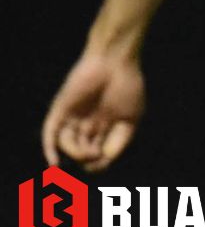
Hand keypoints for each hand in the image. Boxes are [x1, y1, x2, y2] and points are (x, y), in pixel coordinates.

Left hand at [42, 52, 144, 170]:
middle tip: (95, 156)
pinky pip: (50, 133)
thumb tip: (105, 160)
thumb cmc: (128, 86)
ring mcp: (72, 116)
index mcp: (105, 124)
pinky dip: (50, 149)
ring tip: (86, 154)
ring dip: (75, 153)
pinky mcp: (61, 110)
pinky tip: (54, 164)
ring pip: (67, 143)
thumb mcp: (132, 118)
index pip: (97, 151)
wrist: (115, 62)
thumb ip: (121, 140)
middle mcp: (87, 122)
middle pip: (82, 149)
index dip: (98, 163)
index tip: (100, 165)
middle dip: (88, 158)